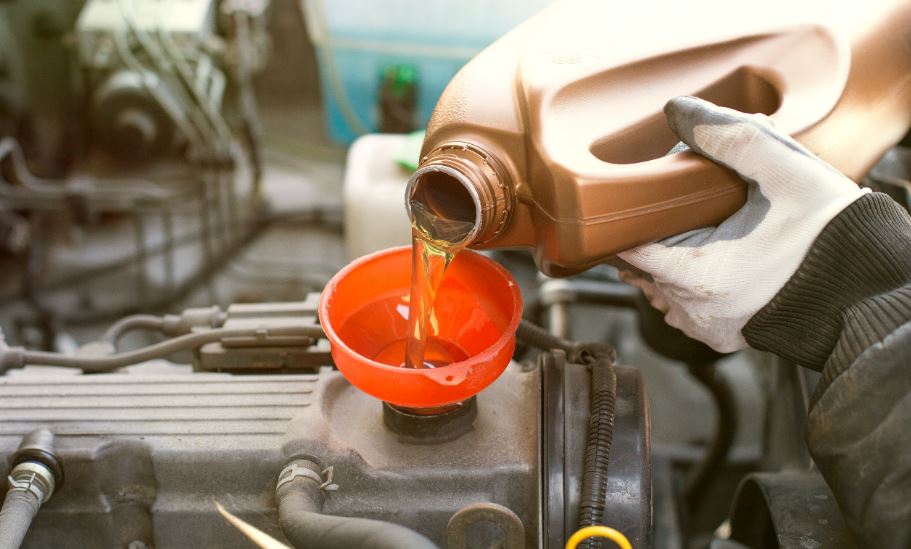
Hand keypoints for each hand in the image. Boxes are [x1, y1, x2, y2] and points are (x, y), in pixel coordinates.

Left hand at [617, 96, 867, 351]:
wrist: (868, 289)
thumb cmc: (831, 234)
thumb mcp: (785, 170)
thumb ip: (729, 136)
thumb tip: (678, 112)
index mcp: (697, 276)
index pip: (625, 246)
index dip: (626, 218)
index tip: (638, 196)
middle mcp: (692, 311)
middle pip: (641, 264)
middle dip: (657, 230)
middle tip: (686, 204)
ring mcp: (705, 328)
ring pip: (659, 286)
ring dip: (671, 256)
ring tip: (706, 229)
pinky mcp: (722, 337)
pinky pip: (684, 304)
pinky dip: (690, 279)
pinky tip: (717, 255)